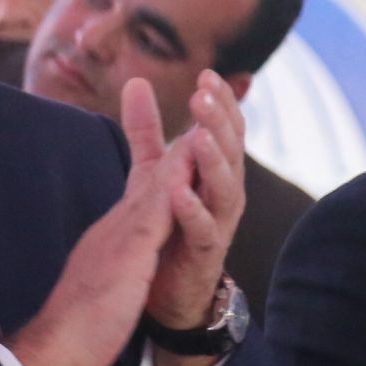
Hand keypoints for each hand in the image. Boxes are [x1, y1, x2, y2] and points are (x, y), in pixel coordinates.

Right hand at [9, 81, 194, 365]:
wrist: (57, 346)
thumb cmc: (79, 321)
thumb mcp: (104, 278)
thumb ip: (116, 256)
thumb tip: (122, 248)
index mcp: (116, 233)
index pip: (142, 184)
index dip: (158, 149)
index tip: (168, 121)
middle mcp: (118, 224)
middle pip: (151, 170)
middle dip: (171, 129)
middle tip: (195, 89)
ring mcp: (122, 235)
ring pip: (157, 181)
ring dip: (182, 143)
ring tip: (203, 111)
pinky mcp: (129, 253)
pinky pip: (156, 211)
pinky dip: (173, 180)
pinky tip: (189, 158)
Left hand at [135, 69, 244, 331]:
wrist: (168, 290)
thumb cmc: (167, 225)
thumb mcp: (153, 171)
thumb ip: (145, 131)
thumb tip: (136, 81)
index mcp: (211, 171)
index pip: (222, 129)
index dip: (218, 103)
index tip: (206, 74)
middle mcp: (221, 192)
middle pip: (229, 150)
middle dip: (218, 122)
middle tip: (205, 95)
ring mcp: (217, 222)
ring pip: (224, 186)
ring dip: (213, 160)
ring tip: (201, 137)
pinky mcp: (204, 252)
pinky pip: (203, 229)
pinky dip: (192, 210)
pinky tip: (179, 193)